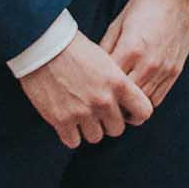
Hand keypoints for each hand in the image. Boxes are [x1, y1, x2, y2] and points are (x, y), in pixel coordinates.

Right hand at [17, 32, 153, 149]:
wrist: (44, 46)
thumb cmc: (75, 48)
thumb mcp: (105, 59)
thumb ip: (118, 82)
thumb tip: (126, 101)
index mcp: (118, 82)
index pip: (144, 112)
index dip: (135, 114)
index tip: (126, 112)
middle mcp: (103, 100)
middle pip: (117, 129)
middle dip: (108, 122)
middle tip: (98, 112)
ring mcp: (82, 112)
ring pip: (96, 137)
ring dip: (89, 129)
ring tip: (81, 114)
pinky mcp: (61, 120)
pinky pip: (73, 141)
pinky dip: (71, 134)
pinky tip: (67, 121)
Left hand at [102, 0, 188, 106]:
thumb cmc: (148, 4)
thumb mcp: (118, 22)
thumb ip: (105, 47)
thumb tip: (94, 67)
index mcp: (131, 48)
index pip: (109, 83)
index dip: (98, 90)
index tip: (91, 92)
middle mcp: (148, 63)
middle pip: (125, 98)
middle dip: (112, 102)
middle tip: (102, 103)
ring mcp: (164, 69)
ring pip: (142, 104)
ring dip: (129, 106)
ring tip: (118, 103)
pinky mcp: (174, 72)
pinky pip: (158, 98)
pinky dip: (146, 102)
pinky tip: (136, 97)